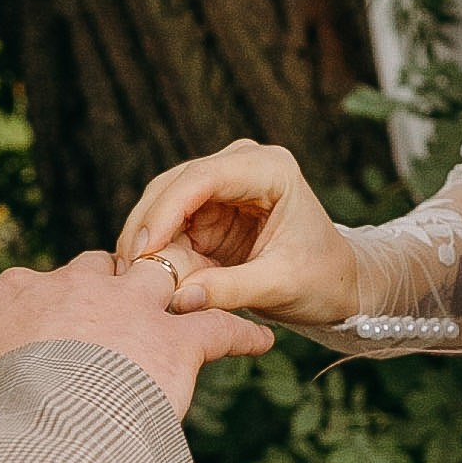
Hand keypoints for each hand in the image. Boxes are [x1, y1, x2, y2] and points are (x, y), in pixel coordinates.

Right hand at [0, 250, 272, 423]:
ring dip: (183, 291)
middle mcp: (74, 285)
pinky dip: (241, 334)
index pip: (43, 283)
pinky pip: (218, 326)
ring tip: (200, 302)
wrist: (34, 433)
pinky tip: (260, 342)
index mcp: (15, 294)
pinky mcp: (175, 341)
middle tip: (132, 310)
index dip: (61, 302)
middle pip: (105, 268)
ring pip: (167, 279)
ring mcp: (129, 307)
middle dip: (119, 285)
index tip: (67, 322)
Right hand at [114, 139, 359, 327]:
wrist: (335, 283)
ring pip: (162, 202)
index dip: (166, 211)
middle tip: (126, 270)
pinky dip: (154, 248)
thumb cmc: (319, 278)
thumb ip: (230, 289)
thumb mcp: (280, 286)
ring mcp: (221, 184)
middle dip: (147, 227)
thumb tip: (179, 298)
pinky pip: (168, 224)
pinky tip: (142, 274)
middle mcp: (242, 165)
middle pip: (174, 185)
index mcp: (270, 168)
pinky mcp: (207, 209)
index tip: (145, 249)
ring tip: (130, 277)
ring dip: (145, 238)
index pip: (203, 177)